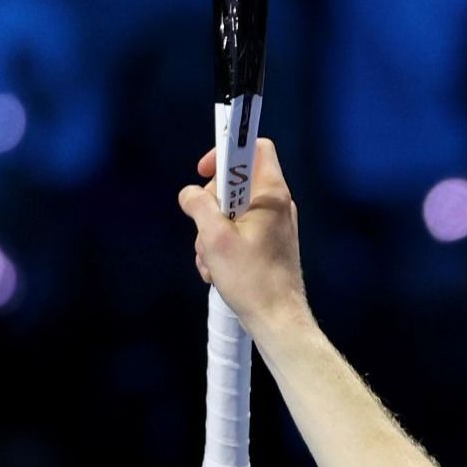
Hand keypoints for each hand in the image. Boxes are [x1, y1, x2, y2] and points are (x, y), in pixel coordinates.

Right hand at [177, 137, 310, 337]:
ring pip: (229, 213)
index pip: (254, 148)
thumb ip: (199, 206)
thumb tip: (190, 193)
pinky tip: (217, 271)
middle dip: (209, 206)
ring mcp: (272, 225)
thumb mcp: (214, 237)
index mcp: (272, 194)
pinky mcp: (266, 244)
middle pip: (233, 184)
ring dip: (210, 234)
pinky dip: (220, 248)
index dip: (226, 152)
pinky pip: (235, 233)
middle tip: (204, 231)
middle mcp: (276, 205)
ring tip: (212, 261)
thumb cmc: (252, 279)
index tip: (204, 171)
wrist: (276, 318)